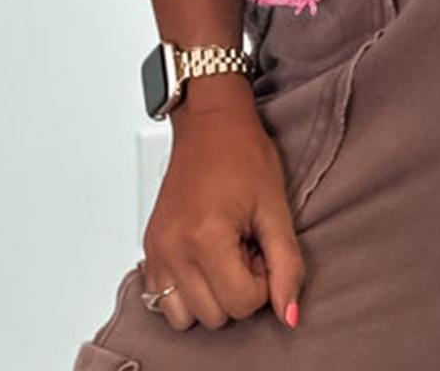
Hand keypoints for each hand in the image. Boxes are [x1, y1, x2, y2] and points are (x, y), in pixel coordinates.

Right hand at [138, 83, 303, 330]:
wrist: (210, 122)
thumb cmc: (242, 153)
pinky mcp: (149, 250)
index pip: (242, 303)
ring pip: (187, 317)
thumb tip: (289, 316)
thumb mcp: (275, 207)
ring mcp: (157, 251)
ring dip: (210, 295)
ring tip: (223, 253)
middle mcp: (173, 248)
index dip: (262, 280)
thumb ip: (287, 265)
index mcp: (206, 236)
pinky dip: (186, 292)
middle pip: (215, 316)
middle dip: (237, 288)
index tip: (260, 246)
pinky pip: (163, 301)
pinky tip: (203, 258)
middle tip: (243, 245)